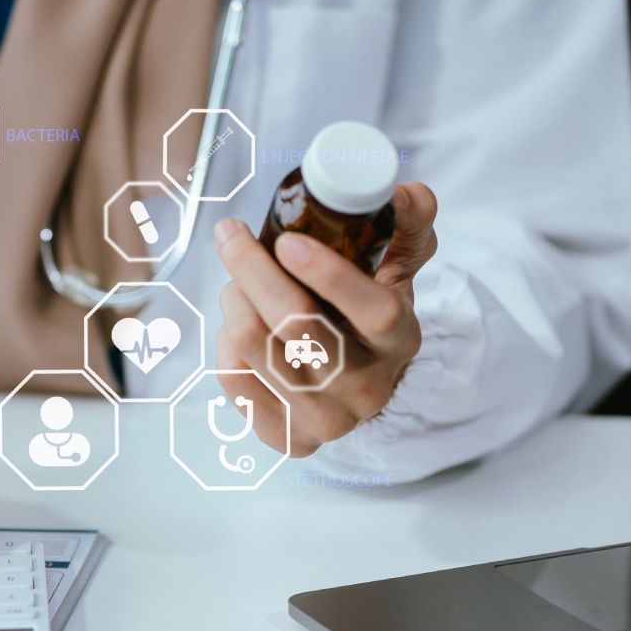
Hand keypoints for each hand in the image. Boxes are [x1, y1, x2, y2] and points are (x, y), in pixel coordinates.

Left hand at [211, 182, 438, 455]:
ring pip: (254, 346)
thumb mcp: (396, 271)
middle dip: (252, 271)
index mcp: (400, 341)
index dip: (329, 275)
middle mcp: (366, 389)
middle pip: (295, 326)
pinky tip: (239, 323)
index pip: (374, 312)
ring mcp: (326, 419)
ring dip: (234, 298)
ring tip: (236, 279)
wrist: (361, 385)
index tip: (287, 241)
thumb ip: (405, 226)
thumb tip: (406, 192)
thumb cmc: (370, 315)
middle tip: (232, 235)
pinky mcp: (286, 437)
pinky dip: (224, 340)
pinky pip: (232, 376)